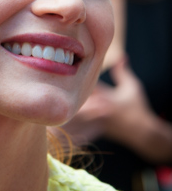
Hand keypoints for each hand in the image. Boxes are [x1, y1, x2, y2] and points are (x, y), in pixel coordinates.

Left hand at [54, 57, 171, 160]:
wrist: (144, 131)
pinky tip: (58, 135)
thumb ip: (123, 71)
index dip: (73, 79)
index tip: (59, 70)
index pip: (87, 86)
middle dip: (63, 96)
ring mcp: (97, 121)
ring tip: (48, 112)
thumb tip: (121, 55)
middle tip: (47, 94)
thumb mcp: (132, 87)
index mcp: (106, 96)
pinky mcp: (96, 130)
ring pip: (77, 117)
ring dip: (64, 113)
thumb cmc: (137, 107)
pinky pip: (81, 132)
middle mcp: (99, 108)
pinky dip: (71, 133)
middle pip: (77, 102)